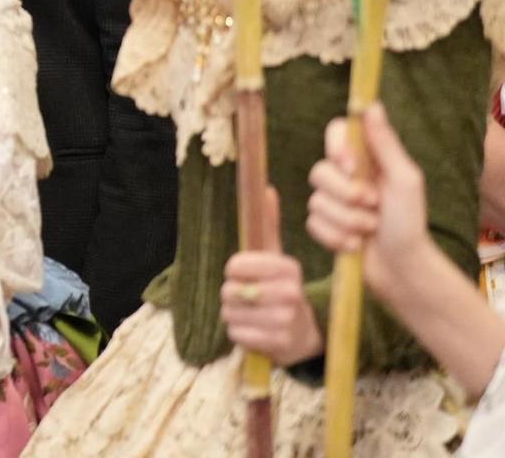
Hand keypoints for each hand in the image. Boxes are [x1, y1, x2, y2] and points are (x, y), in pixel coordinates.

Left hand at [220, 188, 322, 366]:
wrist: (304, 333)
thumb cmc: (281, 289)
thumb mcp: (275, 257)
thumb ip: (267, 224)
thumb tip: (266, 188)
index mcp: (289, 269)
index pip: (236, 265)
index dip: (233, 270)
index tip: (241, 273)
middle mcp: (291, 294)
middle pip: (230, 291)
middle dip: (232, 295)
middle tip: (250, 298)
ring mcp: (286, 321)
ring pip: (230, 313)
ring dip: (234, 314)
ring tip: (253, 314)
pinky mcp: (278, 345)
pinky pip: (236, 334)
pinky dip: (239, 333)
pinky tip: (256, 331)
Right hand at [307, 104, 429, 299]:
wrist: (402, 268)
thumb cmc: (410, 223)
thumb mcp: (404, 179)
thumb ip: (385, 144)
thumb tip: (371, 105)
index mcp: (367, 160)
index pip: (336, 132)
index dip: (336, 147)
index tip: (350, 167)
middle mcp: (346, 177)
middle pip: (319, 171)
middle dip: (345, 195)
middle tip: (372, 207)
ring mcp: (334, 202)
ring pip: (315, 201)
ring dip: (346, 221)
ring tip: (369, 231)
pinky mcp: (324, 226)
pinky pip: (312, 224)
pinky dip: (336, 237)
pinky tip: (355, 245)